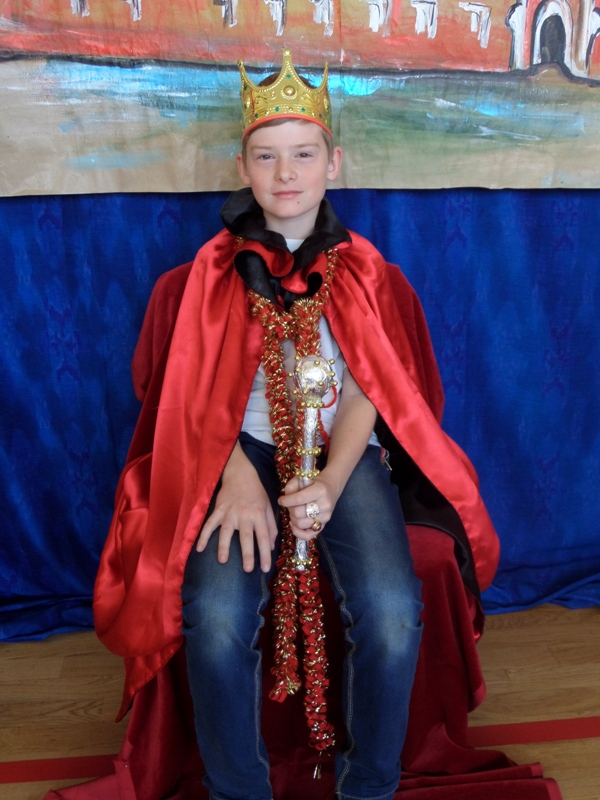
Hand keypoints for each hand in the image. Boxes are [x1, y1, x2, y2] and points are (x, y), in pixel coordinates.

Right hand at [196, 442, 277, 572]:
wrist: (240, 473)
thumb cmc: (256, 492)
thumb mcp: (268, 505)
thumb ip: (270, 525)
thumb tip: (271, 546)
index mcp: (259, 514)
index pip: (264, 536)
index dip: (265, 553)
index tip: (266, 568)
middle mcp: (244, 514)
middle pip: (246, 536)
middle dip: (247, 553)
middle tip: (248, 569)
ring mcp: (229, 512)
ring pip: (226, 531)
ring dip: (224, 546)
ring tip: (222, 560)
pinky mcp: (217, 510)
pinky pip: (209, 524)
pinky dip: (203, 536)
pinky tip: (199, 549)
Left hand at [278, 472, 341, 540]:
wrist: (331, 487)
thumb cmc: (314, 482)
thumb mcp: (301, 478)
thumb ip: (291, 487)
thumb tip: (285, 500)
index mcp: (320, 490)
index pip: (299, 499)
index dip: (286, 501)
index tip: (280, 500)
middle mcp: (325, 505)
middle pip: (299, 513)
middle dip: (290, 509)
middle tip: (289, 505)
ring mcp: (325, 517)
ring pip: (301, 524)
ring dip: (292, 518)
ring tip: (293, 511)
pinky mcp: (323, 526)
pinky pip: (308, 536)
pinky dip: (297, 532)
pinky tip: (293, 524)